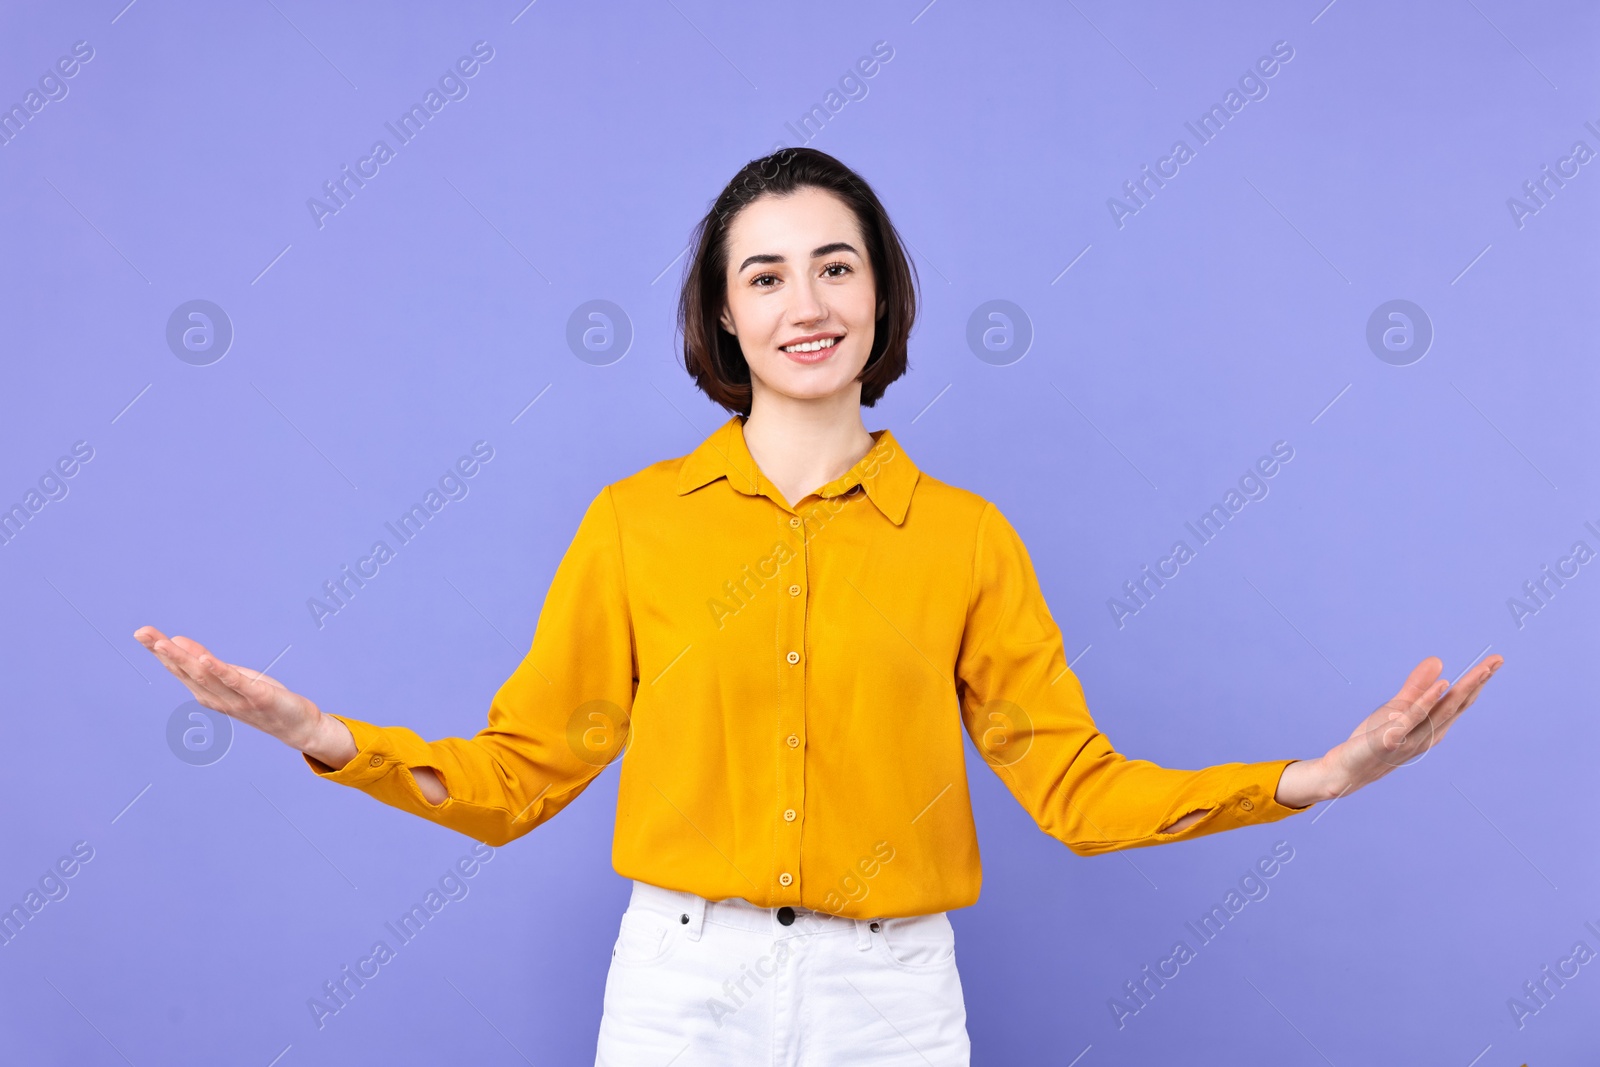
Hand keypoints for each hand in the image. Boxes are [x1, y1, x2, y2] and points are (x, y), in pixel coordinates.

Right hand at [133, 625, 336, 756]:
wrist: (295, 726)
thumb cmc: (260, 699)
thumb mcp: (231, 676)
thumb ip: (205, 661)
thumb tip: (178, 641)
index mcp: (207, 692)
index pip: (179, 668)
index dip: (160, 651)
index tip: (141, 633)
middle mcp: (215, 697)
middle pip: (185, 671)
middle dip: (163, 652)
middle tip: (141, 633)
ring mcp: (235, 699)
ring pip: (204, 676)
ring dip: (184, 659)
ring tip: (164, 642)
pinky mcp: (257, 697)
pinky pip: (235, 683)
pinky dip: (220, 671)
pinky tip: (206, 659)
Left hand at [1277, 653, 1503, 806]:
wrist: (1349, 770)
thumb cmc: (1376, 740)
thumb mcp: (1398, 708)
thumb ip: (1417, 687)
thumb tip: (1438, 661)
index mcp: (1432, 727)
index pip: (1460, 702)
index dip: (1478, 681)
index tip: (1497, 660)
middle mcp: (1429, 734)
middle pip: (1458, 705)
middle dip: (1478, 682)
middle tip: (1497, 660)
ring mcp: (1412, 738)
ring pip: (1442, 711)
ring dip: (1461, 690)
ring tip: (1480, 670)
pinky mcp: (1391, 739)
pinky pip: (1412, 718)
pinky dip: (1428, 701)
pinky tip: (1442, 685)